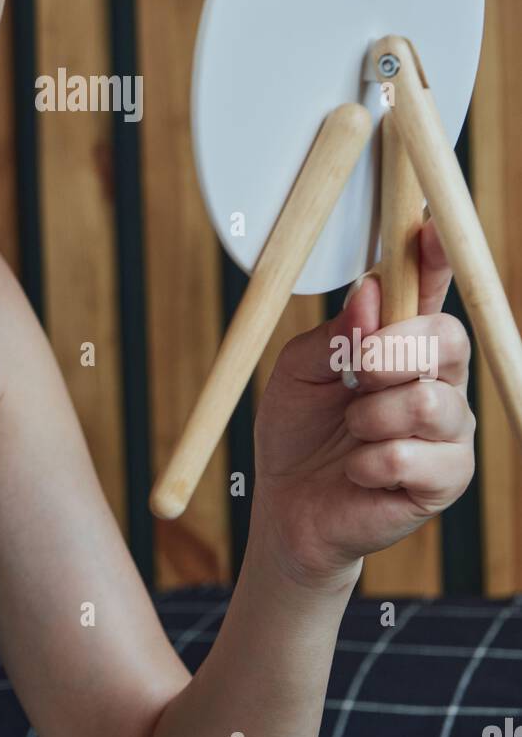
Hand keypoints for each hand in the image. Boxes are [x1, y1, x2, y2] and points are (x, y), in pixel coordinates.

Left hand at [251, 217, 475, 590]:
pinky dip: (368, 462)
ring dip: (372, 416)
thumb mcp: (298, 368)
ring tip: (349, 431)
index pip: (431, 289)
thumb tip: (369, 296)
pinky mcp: (446, 480)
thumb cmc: (297, 428)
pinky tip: (355, 470)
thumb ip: (335, 333)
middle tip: (355, 371)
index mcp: (404, 341)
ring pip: (430, 403)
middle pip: (446, 339)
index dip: (434, 256)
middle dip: (393, 351)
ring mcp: (449, 430)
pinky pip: (413, 459)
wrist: (288, 507)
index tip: (426, 229)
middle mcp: (438, 379)